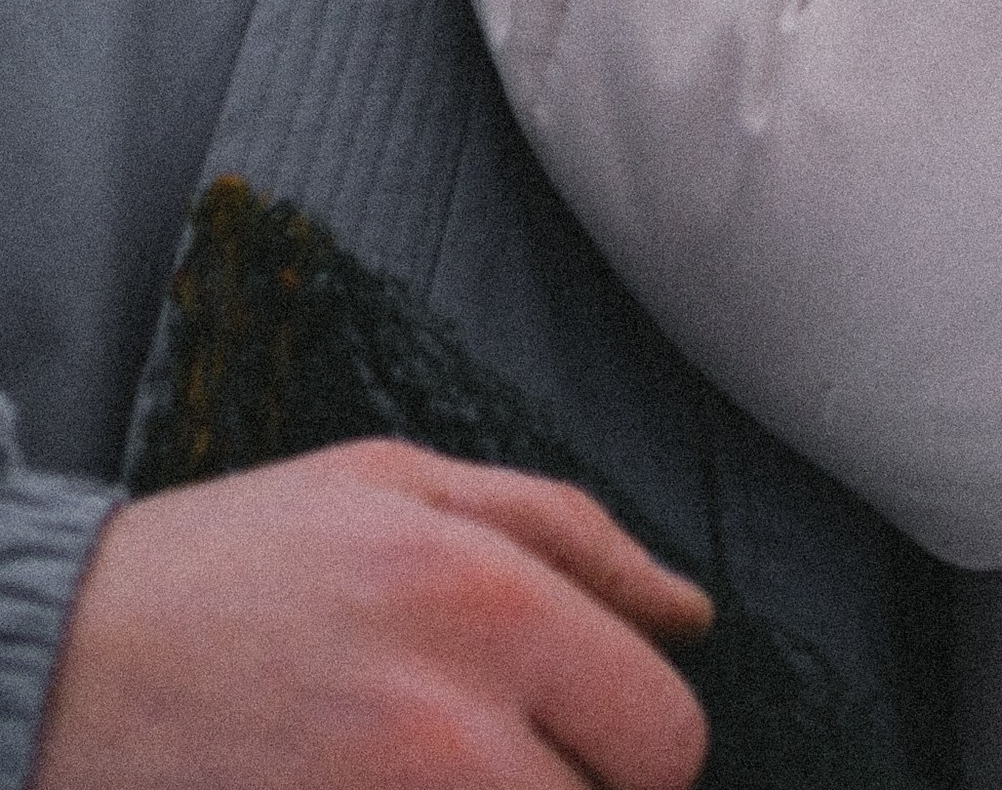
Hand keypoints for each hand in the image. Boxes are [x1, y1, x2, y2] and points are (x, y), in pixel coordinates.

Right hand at [32, 439, 710, 789]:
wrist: (58, 664)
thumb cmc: (238, 563)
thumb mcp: (401, 485)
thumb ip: (569, 535)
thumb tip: (693, 613)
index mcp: (486, 597)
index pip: (667, 733)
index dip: (639, 742)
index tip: (587, 729)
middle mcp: (447, 722)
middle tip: (511, 754)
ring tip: (442, 771)